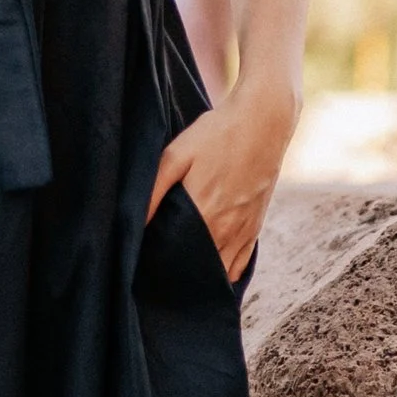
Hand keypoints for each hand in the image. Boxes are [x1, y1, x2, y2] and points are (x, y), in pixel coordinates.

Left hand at [147, 82, 297, 282]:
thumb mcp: (177, 155)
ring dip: (199, 275)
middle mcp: (224, 229)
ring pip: (217, 272)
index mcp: (202, 213)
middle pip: (195, 267)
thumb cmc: (217, 134)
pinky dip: (223, 274)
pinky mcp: (255, 228)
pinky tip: (208, 272)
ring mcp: (242, 232)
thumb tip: (132, 224)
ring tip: (179, 274)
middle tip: (157, 270)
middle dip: (175, 272)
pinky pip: (239, 266)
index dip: (156, 262)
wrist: (264, 121)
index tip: (143, 261)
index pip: (172, 255)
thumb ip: (154, 191)